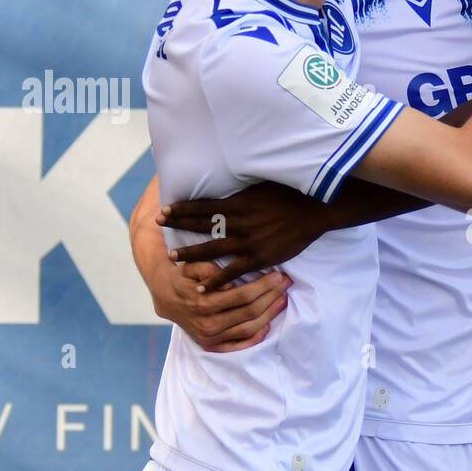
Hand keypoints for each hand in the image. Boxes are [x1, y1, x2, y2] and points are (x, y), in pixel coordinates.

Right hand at [153, 258, 291, 351]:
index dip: (264, 286)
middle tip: (286, 284)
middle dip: (272, 296)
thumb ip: (208, 269)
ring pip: (249, 328)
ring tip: (283, 299)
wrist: (165, 297)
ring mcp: (211, 338)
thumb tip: (228, 282)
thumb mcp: (190, 266)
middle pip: (250, 312)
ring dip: (270, 314)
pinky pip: (239, 345)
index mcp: (203, 303)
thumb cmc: (183, 277)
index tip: (279, 275)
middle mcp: (208, 324)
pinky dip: (256, 337)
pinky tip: (268, 324)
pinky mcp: (212, 346)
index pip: (242, 296)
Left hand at [159, 180, 333, 291]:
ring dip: (189, 254)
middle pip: (201, 225)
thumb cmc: (291, 194)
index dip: (182, 208)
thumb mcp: (262, 186)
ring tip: (171, 257)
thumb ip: (242, 192)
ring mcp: (248, 242)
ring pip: (211, 249)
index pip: (203, 206)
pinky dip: (215, 279)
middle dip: (178, 225)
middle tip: (158, 225)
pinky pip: (231, 271)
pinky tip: (201, 286)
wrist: (314, 211)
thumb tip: (227, 184)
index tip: (165, 210)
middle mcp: (238, 222)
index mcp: (238, 203)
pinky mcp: (259, 257)